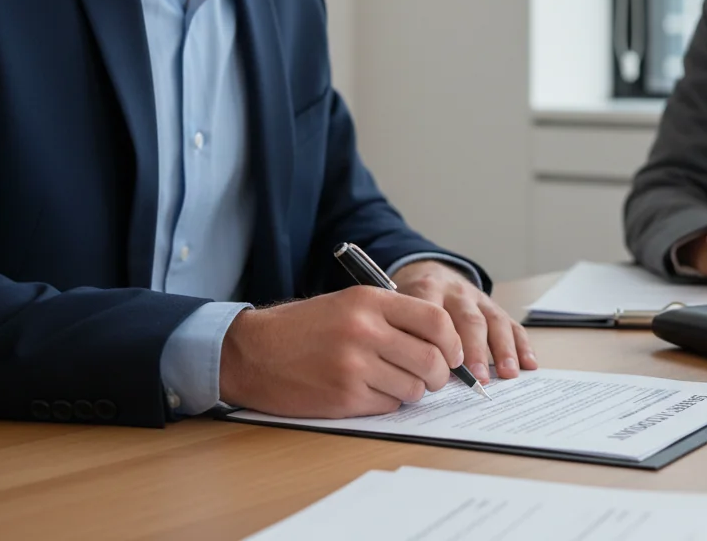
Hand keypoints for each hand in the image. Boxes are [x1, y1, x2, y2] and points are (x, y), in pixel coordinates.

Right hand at [219, 285, 463, 417]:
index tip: (454, 354)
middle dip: (440, 374)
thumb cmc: (304, 327)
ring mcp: (354, 366)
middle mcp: (365, 331)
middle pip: (432, 359)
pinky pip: (389, 405)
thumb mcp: (349, 303)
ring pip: (414, 387)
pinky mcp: (344, 397)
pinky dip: (388, 402)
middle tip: (433, 376)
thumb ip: (393, 315)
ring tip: (395, 382)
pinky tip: (370, 391)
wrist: (252, 352)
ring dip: (413, 390)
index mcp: (370, 301)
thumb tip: (443, 342)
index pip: (436, 321)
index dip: (453, 342)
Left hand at [391, 260, 537, 384]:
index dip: (441, 340)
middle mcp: (455, 292)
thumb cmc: (410, 304)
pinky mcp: (494, 308)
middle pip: (469, 319)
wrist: (428, 273)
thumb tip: (417, 373)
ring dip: (503, 349)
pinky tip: (529, 364)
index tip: (445, 367)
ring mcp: (478, 299)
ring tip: (508, 374)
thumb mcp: (398, 309)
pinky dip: (522, 345)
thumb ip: (406, 333)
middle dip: (475, 350)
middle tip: (478, 378)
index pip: (434, 313)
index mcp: (427, 290)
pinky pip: (511, 324)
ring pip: (493, 321)